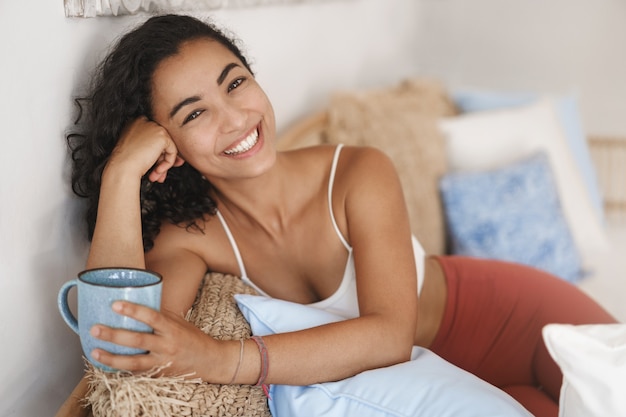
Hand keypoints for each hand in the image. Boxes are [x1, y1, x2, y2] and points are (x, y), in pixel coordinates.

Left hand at [89, 301, 214, 377]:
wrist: (209, 360)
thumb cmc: (192, 337)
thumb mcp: (179, 322)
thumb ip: (160, 314)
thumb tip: (137, 301)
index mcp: (172, 328)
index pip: (152, 317)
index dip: (134, 310)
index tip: (115, 304)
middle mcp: (167, 345)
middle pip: (138, 340)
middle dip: (114, 335)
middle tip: (95, 328)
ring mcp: (162, 362)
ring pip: (134, 362)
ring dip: (111, 357)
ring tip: (94, 350)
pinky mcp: (159, 374)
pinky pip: (136, 372)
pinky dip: (120, 369)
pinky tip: (105, 364)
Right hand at [108, 117, 184, 182]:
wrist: (122, 168)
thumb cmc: (125, 162)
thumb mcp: (137, 149)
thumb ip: (150, 147)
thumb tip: (166, 153)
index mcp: (135, 123)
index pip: (153, 137)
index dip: (155, 153)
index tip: (153, 164)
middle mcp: (145, 122)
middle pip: (161, 142)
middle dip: (161, 159)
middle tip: (157, 172)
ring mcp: (154, 127)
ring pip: (167, 147)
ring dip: (163, 164)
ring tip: (156, 175)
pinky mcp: (162, 136)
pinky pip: (172, 151)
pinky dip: (167, 163)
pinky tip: (157, 170)